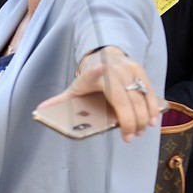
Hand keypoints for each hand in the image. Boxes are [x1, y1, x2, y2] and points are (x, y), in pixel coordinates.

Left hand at [46, 46, 164, 140]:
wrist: (106, 54)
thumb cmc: (89, 77)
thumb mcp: (75, 87)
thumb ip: (61, 100)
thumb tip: (39, 110)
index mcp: (96, 73)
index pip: (94, 73)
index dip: (96, 71)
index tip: (100, 68)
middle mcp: (115, 70)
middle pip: (126, 98)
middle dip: (130, 121)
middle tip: (130, 137)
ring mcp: (130, 69)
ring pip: (141, 96)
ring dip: (144, 117)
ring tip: (140, 132)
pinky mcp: (141, 71)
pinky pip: (150, 92)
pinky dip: (153, 108)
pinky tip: (153, 121)